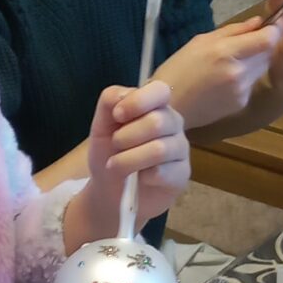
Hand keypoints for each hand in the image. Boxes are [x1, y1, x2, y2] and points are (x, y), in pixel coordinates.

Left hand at [82, 79, 188, 234]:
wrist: (108, 191)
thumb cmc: (108, 154)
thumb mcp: (101, 125)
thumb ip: (109, 102)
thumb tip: (125, 96)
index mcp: (155, 107)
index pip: (160, 91)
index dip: (138, 102)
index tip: (117, 116)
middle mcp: (173, 124)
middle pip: (157, 122)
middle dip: (126, 136)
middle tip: (115, 145)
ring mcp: (180, 150)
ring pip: (159, 150)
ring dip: (128, 159)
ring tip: (116, 166)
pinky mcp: (182, 175)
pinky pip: (162, 173)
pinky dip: (142, 176)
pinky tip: (138, 179)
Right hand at [159, 17, 282, 128]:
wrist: (168, 107)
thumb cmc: (178, 69)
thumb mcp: (200, 41)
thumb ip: (233, 31)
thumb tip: (259, 22)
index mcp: (225, 52)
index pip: (267, 40)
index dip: (275, 30)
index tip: (273, 24)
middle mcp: (238, 72)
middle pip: (269, 53)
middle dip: (265, 44)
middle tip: (251, 40)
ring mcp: (241, 90)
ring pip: (262, 68)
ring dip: (255, 60)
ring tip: (233, 60)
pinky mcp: (241, 103)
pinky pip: (251, 82)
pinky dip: (246, 76)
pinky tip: (226, 78)